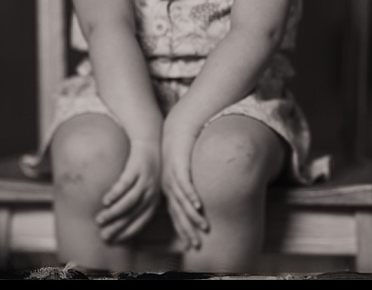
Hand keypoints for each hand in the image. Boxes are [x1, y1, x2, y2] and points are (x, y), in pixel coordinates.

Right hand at [95, 139, 161, 243]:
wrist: (148, 145)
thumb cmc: (142, 173)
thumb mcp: (144, 190)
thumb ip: (135, 206)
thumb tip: (115, 226)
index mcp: (154, 200)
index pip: (141, 221)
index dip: (127, 232)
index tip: (113, 241)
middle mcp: (152, 191)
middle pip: (134, 213)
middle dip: (118, 226)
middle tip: (102, 234)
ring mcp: (146, 179)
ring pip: (130, 200)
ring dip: (114, 212)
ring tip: (99, 219)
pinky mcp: (137, 167)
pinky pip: (126, 183)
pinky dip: (116, 193)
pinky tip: (106, 200)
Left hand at [161, 120, 208, 249]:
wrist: (179, 127)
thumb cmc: (186, 149)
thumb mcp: (186, 170)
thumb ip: (192, 186)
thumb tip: (203, 200)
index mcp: (169, 190)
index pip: (176, 215)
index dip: (183, 230)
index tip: (191, 244)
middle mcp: (168, 187)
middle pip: (178, 213)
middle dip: (187, 230)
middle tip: (197, 244)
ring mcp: (172, 177)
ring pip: (181, 202)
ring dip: (192, 216)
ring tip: (204, 227)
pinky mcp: (178, 166)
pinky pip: (185, 184)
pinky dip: (191, 196)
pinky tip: (198, 205)